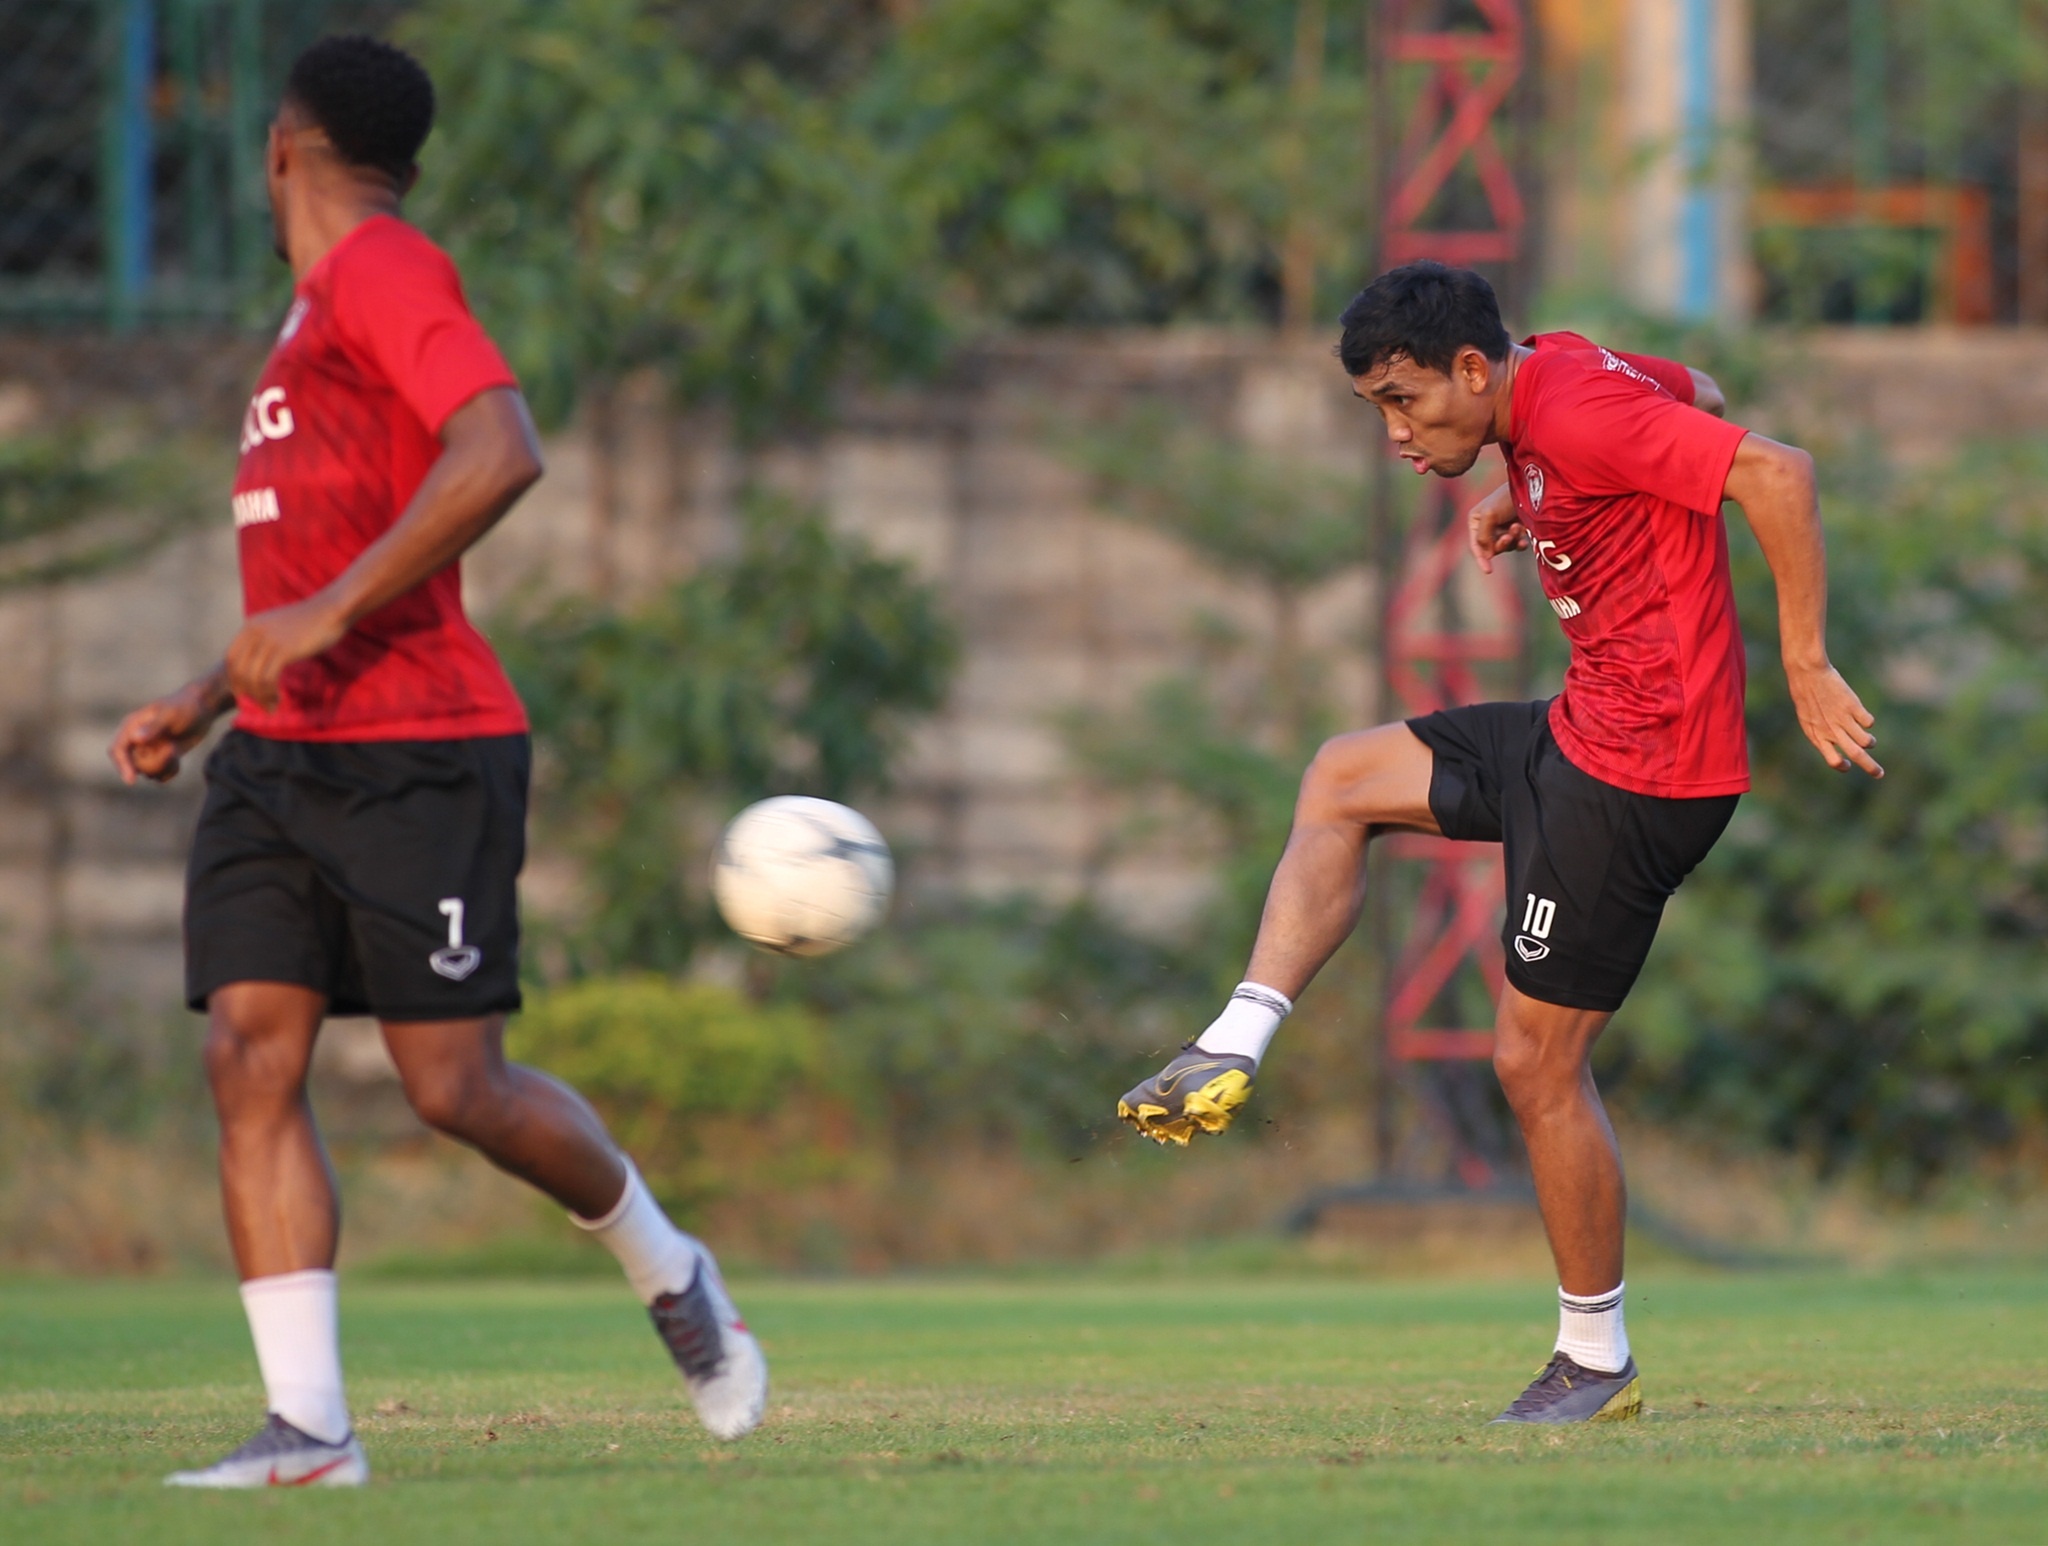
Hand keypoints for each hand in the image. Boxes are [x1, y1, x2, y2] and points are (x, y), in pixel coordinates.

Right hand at [109, 675, 229, 784]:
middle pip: (134, 766)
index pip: (118, 750)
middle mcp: (136, 741)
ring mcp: (148, 751)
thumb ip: (154, 727)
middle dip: (154, 763)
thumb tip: (135, 739)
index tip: (131, 781)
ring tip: (175, 749)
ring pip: (147, 773)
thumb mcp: (171, 715)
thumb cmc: (185, 707)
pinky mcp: (161, 758)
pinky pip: (160, 776)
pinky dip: (171, 771)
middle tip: (172, 749)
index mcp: (131, 727)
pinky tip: (178, 758)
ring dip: (164, 766)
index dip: (122, 766)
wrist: (202, 709)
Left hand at [225, 594, 350, 710]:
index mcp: (251, 626)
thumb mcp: (279, 627)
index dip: (234, 678)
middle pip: (238, 670)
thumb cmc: (311, 621)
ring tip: (270, 707)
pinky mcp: (283, 651)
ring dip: (259, 697)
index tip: (245, 693)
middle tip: (258, 704)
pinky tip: (278, 700)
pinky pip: (267, 679)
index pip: (231, 658)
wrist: (330, 611)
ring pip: (252, 677)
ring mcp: (268, 641)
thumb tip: (261, 662)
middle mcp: (254, 632)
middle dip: (245, 692)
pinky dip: (269, 694)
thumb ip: (265, 640)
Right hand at [1467, 481, 1527, 573]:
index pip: (1475, 545)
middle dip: (1501, 544)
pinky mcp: (1515, 529)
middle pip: (1490, 548)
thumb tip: (1485, 555)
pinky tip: (1524, 540)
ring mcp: (1501, 528)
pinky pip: (1514, 545)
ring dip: (1511, 541)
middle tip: (1509, 536)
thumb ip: (1483, 536)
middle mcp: (1486, 525)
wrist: (1531, 487)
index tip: (1489, 571)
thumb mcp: (1490, 515)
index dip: (1481, 558)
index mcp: (1475, 520)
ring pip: (1503, 547)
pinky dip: (1519, 544)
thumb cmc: (1507, 498)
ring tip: (1518, 528)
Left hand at [1786, 661, 1882, 777]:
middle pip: (1856, 755)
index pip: (1833, 761)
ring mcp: (1843, 719)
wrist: (1808, 674)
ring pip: (1866, 741)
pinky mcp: (1853, 706)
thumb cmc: (1806, 696)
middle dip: (1870, 767)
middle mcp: (1831, 731)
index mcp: (1817, 736)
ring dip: (1870, 742)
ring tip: (1868, 740)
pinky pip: (1869, 722)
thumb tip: (1840, 746)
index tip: (1848, 764)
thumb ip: (1822, 733)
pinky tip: (1861, 716)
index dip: (1842, 765)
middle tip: (1880, 774)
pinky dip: (1868, 722)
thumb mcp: (1809, 718)